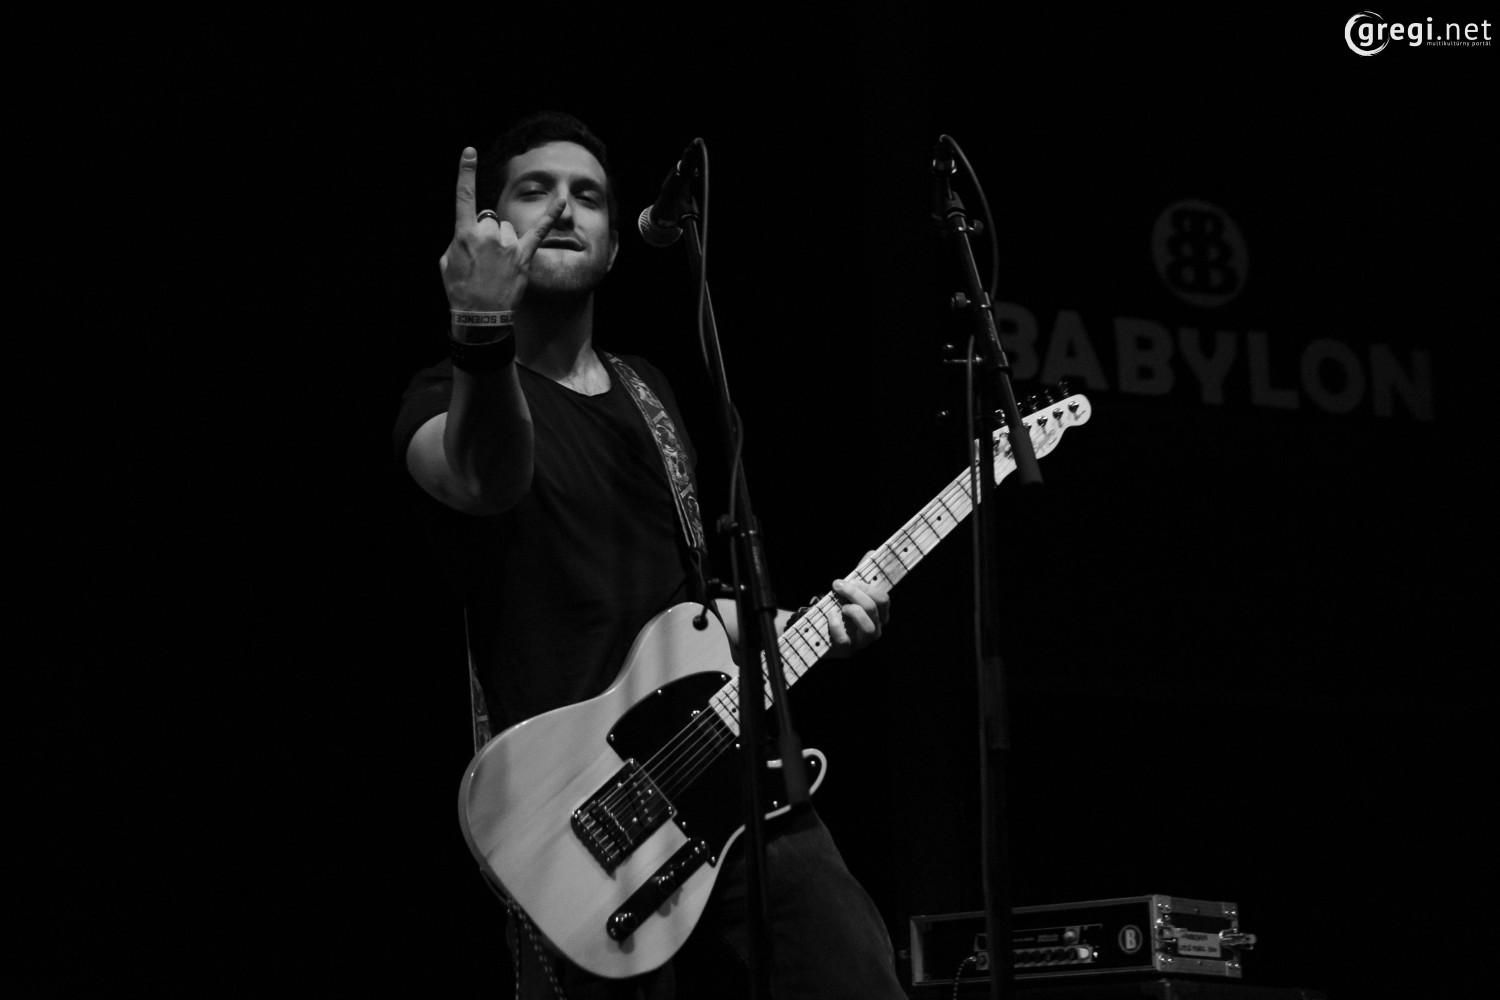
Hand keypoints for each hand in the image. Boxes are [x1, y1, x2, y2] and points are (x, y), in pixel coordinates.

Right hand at [439, 146, 564, 313]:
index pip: (464, 196)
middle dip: (487, 235)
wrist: (480, 316)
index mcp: (465, 234)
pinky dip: (551, 215)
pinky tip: (562, 201)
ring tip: (498, 266)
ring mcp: (508, 244)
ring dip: (504, 242)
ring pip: (508, 230)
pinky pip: (540, 231)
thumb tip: (471, 234)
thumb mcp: (448, 262)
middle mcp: (488, 234)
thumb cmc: (460, 290)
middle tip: (483, 260)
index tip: (470, 152)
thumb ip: (460, 241)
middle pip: (490, 220)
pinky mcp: (524, 255)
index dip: (465, 172)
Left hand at [826, 570, 890, 657]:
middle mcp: (874, 629)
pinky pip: (845, 641)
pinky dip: (836, 627)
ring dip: (853, 612)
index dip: (866, 587)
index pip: (883, 599)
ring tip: (840, 607)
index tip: (848, 580)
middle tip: (838, 586)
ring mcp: (861, 642)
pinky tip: (830, 617)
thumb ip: (860, 574)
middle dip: (855, 594)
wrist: (818, 630)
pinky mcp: (846, 651)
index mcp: (878, 614)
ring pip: (868, 628)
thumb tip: (871, 552)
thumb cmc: (838, 609)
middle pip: (874, 609)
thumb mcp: (849, 592)